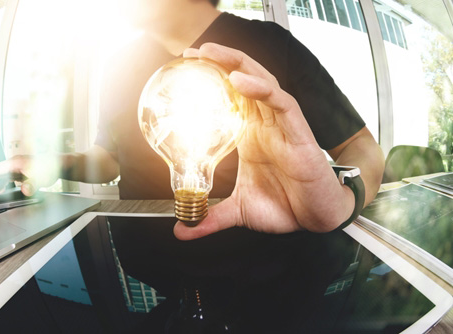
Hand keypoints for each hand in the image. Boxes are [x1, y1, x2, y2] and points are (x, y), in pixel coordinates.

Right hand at [0, 155, 59, 197]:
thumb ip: (32, 184)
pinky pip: (9, 180)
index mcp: (15, 163)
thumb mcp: (41, 177)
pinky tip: (3, 194)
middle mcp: (14, 165)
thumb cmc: (51, 167)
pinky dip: (4, 187)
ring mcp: (18, 169)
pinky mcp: (22, 173)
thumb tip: (25, 190)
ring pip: (2, 178)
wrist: (60, 165)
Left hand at [174, 43, 354, 239]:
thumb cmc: (285, 207)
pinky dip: (262, 90)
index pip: (229, 99)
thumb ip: (210, 217)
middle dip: (220, 62)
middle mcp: (265, 126)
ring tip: (212, 54)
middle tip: (194, 52)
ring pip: (262, 84)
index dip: (210, 82)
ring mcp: (282, 127)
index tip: (185, 70)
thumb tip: (182, 230)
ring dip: (238, 66)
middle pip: (244, 82)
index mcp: (250, 137)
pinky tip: (241, 82)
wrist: (316, 220)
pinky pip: (282, 104)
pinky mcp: (299, 135)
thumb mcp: (239, 211)